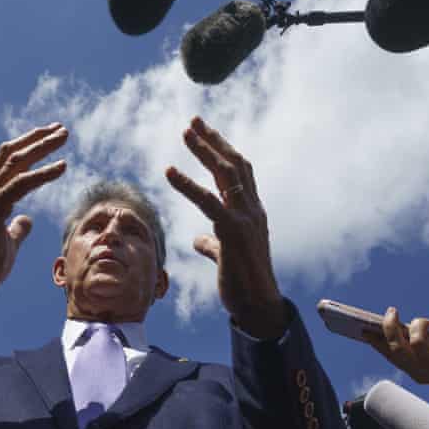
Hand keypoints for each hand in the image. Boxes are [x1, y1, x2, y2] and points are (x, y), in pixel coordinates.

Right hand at [0, 123, 67, 318]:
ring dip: (41, 146)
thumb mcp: (7, 242)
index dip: (28, 147)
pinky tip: (62, 166)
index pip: (8, 163)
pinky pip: (20, 184)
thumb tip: (27, 219)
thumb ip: (17, 228)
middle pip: (11, 154)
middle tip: (60, 128)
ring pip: (15, 162)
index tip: (50, 137)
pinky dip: (43, 173)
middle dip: (37, 138)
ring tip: (63, 135)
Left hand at [166, 116, 285, 338]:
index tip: (204, 133)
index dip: (223, 150)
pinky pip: (208, 202)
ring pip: (226, 175)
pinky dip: (187, 184)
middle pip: (234, 164)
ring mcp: (245, 219)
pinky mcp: (233, 233)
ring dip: (205, 150)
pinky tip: (169, 171)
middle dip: (213, 141)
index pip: (240, 172)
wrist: (259, 307)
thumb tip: (198, 240)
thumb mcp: (226, 256)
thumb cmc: (243, 283)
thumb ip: (213, 243)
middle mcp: (252, 210)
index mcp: (252, 213)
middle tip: (193, 122)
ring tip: (185, 132)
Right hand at [365, 307, 428, 402]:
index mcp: (413, 369)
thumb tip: (396, 322)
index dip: (374, 341)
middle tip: (392, 310)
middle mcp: (422, 370)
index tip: (362, 328)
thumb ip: (416, 342)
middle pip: (397, 349)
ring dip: (421, 325)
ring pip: (418, 343)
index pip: (388, 354)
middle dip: (390, 327)